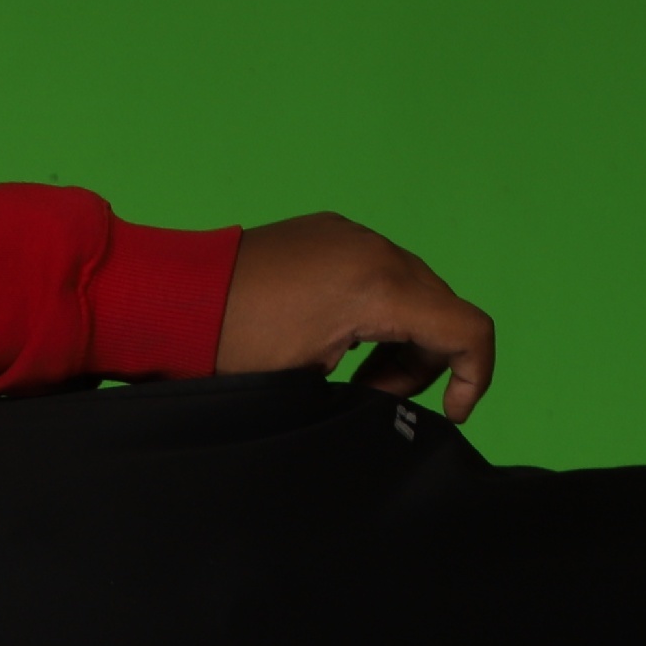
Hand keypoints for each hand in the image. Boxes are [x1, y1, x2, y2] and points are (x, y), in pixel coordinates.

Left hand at [213, 213, 496, 421]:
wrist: (170, 297)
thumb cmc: (227, 345)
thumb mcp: (307, 382)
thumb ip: (372, 388)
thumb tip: (388, 401)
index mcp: (378, 289)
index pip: (468, 330)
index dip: (475, 378)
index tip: (449, 413)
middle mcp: (375, 251)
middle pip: (442, 311)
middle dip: (424, 362)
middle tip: (372, 396)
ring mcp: (352, 235)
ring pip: (413, 291)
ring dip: (400, 337)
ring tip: (348, 372)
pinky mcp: (329, 231)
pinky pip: (378, 270)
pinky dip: (376, 308)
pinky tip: (333, 338)